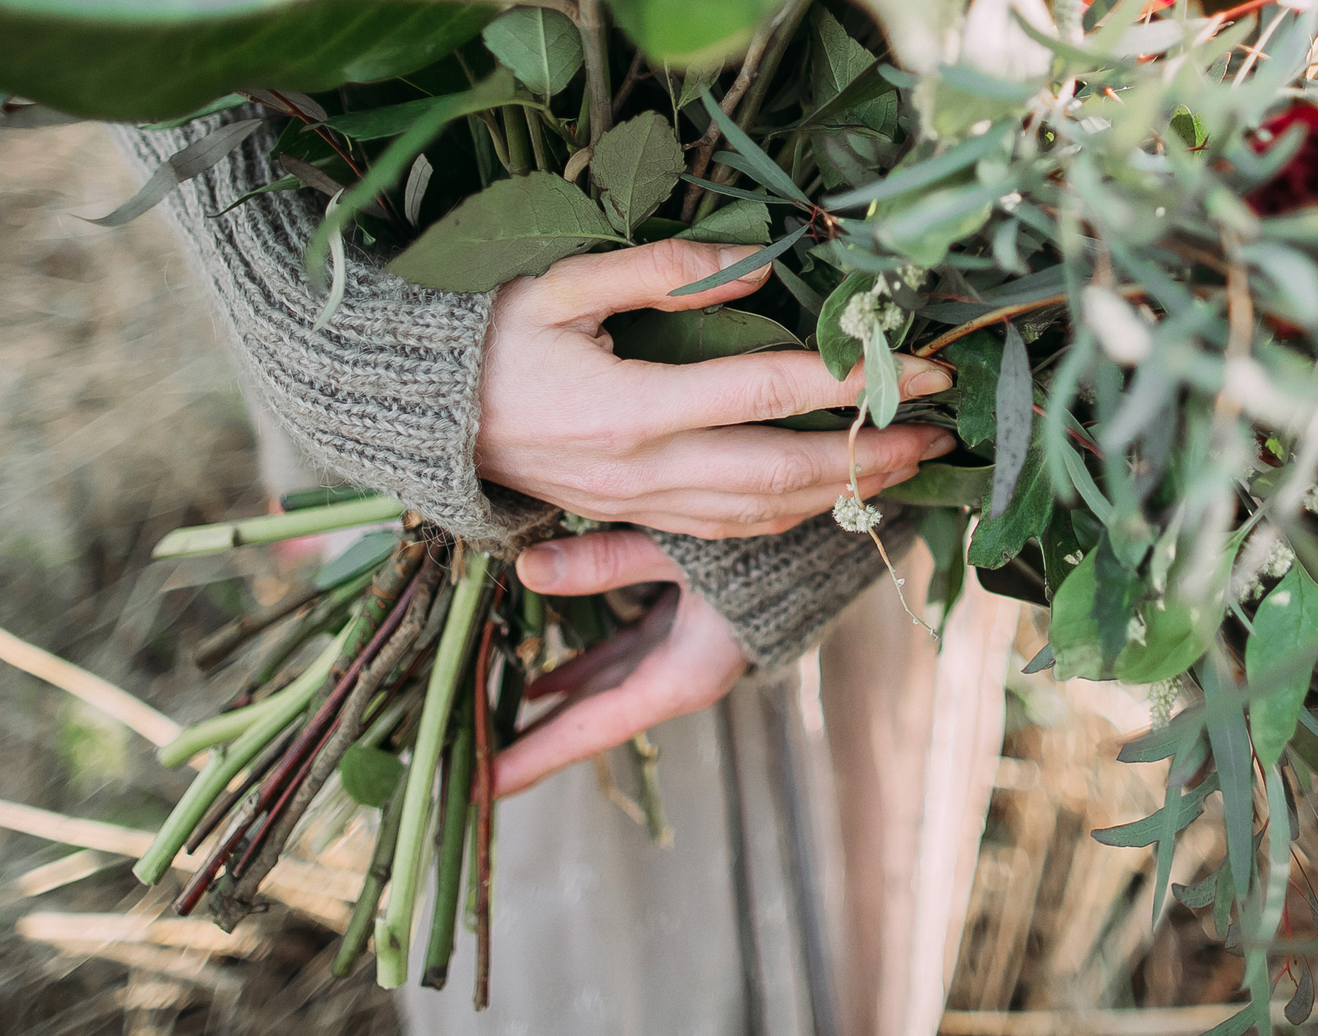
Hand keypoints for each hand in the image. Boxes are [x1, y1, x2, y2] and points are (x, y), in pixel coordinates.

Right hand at [475, 238, 953, 538]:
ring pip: (762, 515)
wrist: (419, 416)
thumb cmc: (485, 336)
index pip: (766, 393)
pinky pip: (728, 528)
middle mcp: (641, 473)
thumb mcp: (561, 281)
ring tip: (905, 464)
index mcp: (628, 411)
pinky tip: (830, 491)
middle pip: (782, 476)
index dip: (849, 378)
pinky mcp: (631, 518)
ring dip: (841, 493)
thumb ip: (660, 270)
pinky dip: (790, 514)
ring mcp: (637, 506)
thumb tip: (758, 264)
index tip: (919, 364)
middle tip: (938, 432)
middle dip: (869, 456)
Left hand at [491, 530, 748, 795]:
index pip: (590, 730)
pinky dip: (587, 667)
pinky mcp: (693, 630)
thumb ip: (607, 561)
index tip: (481, 787)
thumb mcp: (684, 549)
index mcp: (684, 677)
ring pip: (608, 688)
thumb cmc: (774, 546)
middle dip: (535, 738)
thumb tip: (526, 567)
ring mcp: (688, 656)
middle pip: (594, 720)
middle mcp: (683, 678)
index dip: (532, 758)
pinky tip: (549, 670)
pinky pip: (627, 658)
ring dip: (558, 700)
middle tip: (473, 759)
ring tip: (498, 714)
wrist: (844, 531)